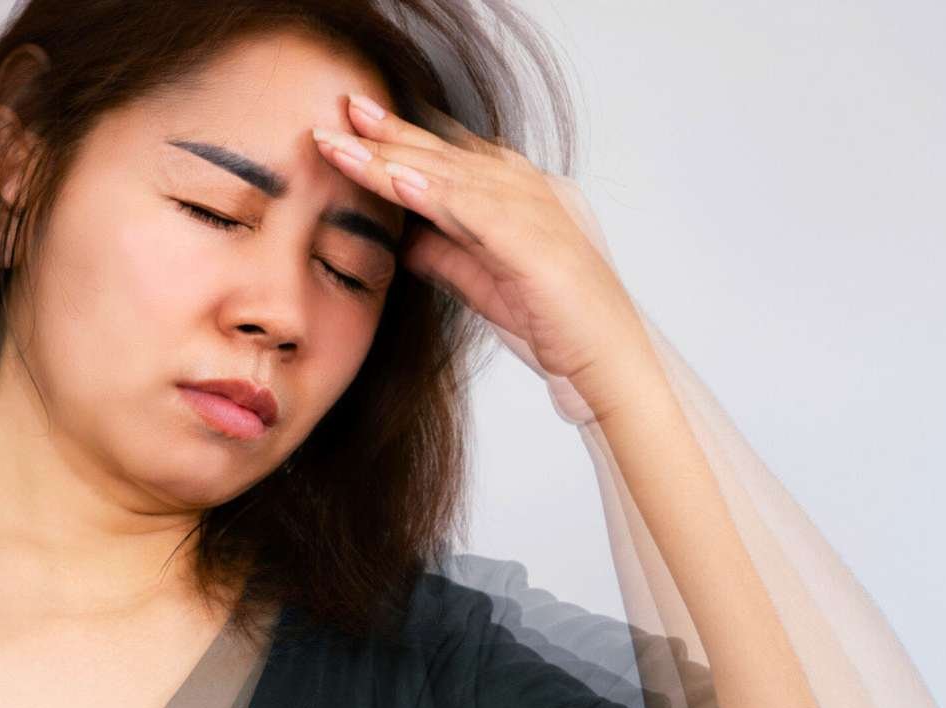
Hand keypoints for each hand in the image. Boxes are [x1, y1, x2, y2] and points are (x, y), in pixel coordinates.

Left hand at [312, 93, 654, 422]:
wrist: (606, 361)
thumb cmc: (555, 323)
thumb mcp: (484, 283)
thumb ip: (447, 255)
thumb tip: (404, 239)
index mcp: (515, 197)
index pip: (448, 158)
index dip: (401, 137)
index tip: (352, 121)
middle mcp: (525, 192)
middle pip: (443, 155)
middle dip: (388, 133)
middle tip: (339, 109)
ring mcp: (532, 212)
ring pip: (450, 176)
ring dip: (393, 157)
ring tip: (344, 142)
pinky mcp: (534, 243)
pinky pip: (475, 211)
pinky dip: (434, 193)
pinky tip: (397, 180)